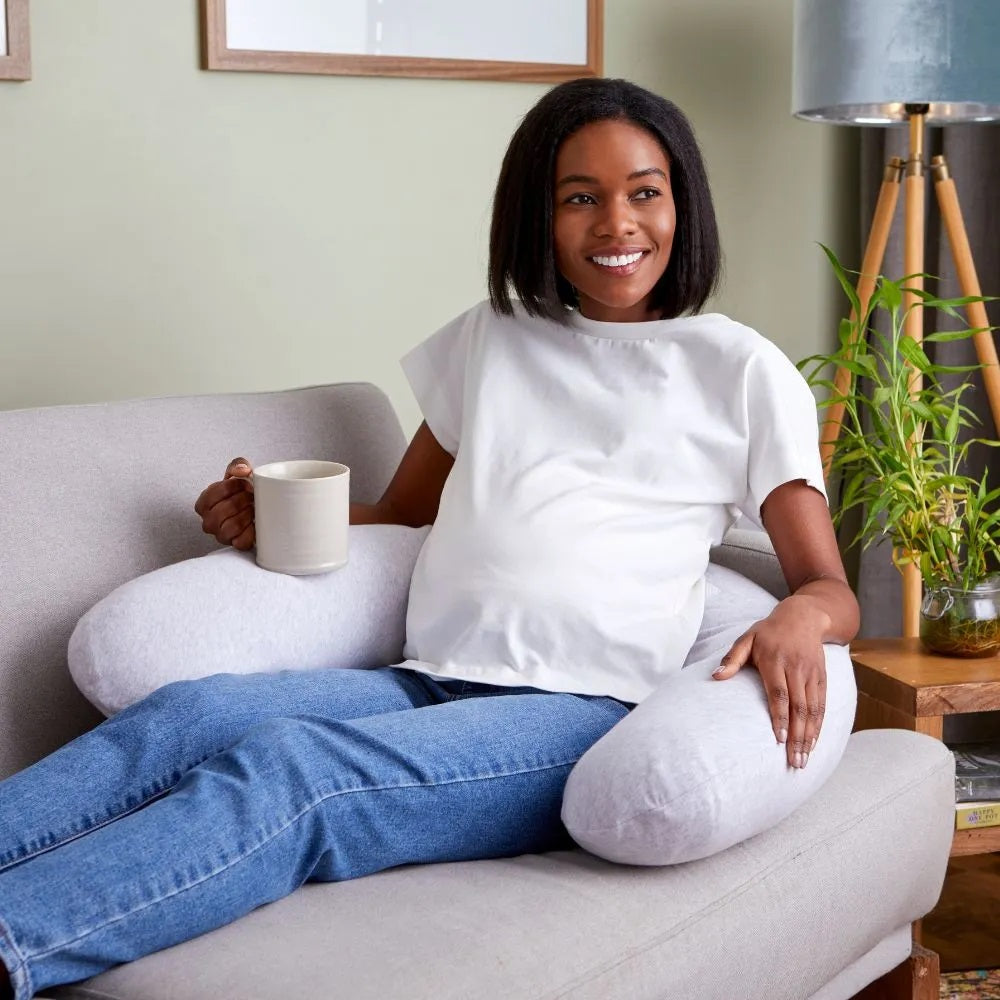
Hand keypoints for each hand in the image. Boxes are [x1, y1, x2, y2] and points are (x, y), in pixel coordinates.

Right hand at [194, 457, 254, 550]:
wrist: (256, 507)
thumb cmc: (241, 491)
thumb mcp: (237, 473)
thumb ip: (237, 465)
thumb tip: (242, 470)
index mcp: (203, 504)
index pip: (212, 495)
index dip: (232, 487)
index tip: (245, 483)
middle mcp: (208, 522)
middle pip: (223, 510)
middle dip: (242, 500)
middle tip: (253, 495)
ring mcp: (221, 536)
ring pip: (232, 526)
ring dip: (247, 514)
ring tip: (255, 507)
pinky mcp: (235, 545)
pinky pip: (241, 542)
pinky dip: (252, 531)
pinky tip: (256, 522)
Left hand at [711, 596, 828, 768]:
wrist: (803, 617)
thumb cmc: (768, 632)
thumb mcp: (746, 638)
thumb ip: (732, 658)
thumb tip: (715, 676)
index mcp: (776, 661)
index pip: (779, 693)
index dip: (780, 717)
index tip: (778, 739)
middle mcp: (797, 669)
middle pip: (799, 707)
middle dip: (797, 737)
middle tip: (794, 762)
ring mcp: (812, 675)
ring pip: (813, 710)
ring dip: (809, 737)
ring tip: (803, 760)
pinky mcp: (822, 679)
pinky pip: (822, 706)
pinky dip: (819, 727)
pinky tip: (813, 744)